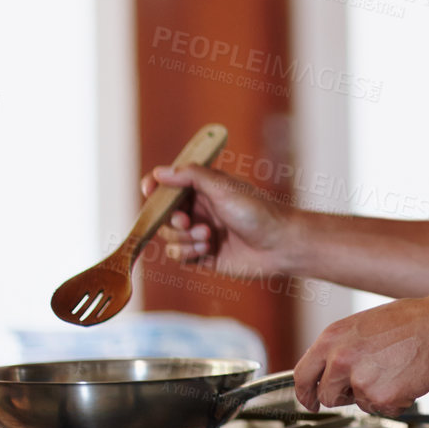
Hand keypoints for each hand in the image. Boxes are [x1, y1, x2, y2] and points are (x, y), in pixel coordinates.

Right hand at [141, 164, 296, 279]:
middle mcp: (200, 209)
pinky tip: (208, 249)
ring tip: (208, 236)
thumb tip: (160, 172)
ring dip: (183, 237)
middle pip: (163, 213)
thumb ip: (191, 176)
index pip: (170, 184)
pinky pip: (177, 254)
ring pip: (168, 236)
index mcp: (204, 188)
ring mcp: (199, 232)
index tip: (149, 189)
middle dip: (171, 219)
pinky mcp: (202, 255)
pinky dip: (187, 252)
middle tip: (186, 221)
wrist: (279, 245)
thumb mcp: (223, 188)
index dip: (155, 186)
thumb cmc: (257, 211)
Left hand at [293, 294, 428, 414]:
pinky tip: (406, 378)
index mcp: (332, 338)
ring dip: (373, 395)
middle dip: (343, 395)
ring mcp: (360, 381)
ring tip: (395, 370)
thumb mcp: (362, 325)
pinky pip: (382, 409)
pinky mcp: (381, 398)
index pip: (302, 375)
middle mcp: (340, 360)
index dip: (305, 393)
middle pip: (327, 396)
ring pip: (358, 403)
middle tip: (363, 385)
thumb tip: (330, 369)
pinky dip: (395, 400)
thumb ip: (341, 348)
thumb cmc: (410, 321)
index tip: (310, 400)